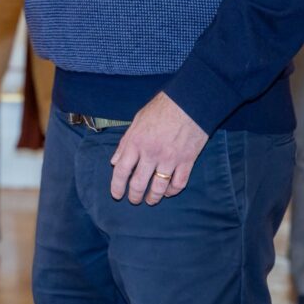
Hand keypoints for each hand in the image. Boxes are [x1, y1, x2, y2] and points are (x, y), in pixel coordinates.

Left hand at [109, 92, 208, 206]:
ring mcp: (169, 159)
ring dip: (153, 197)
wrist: (188, 103)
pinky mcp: (187, 161)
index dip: (117, 186)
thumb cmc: (160, 109)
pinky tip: (167, 192)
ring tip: (150, 200)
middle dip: (134, 195)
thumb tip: (115, 162)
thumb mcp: (136, 122)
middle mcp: (151, 153)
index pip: (121, 170)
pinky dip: (172, 191)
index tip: (116, 194)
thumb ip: (125, 143)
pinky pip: (178, 183)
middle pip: (138, 183)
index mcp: (136, 142)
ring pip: (158, 187)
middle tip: (133, 200)